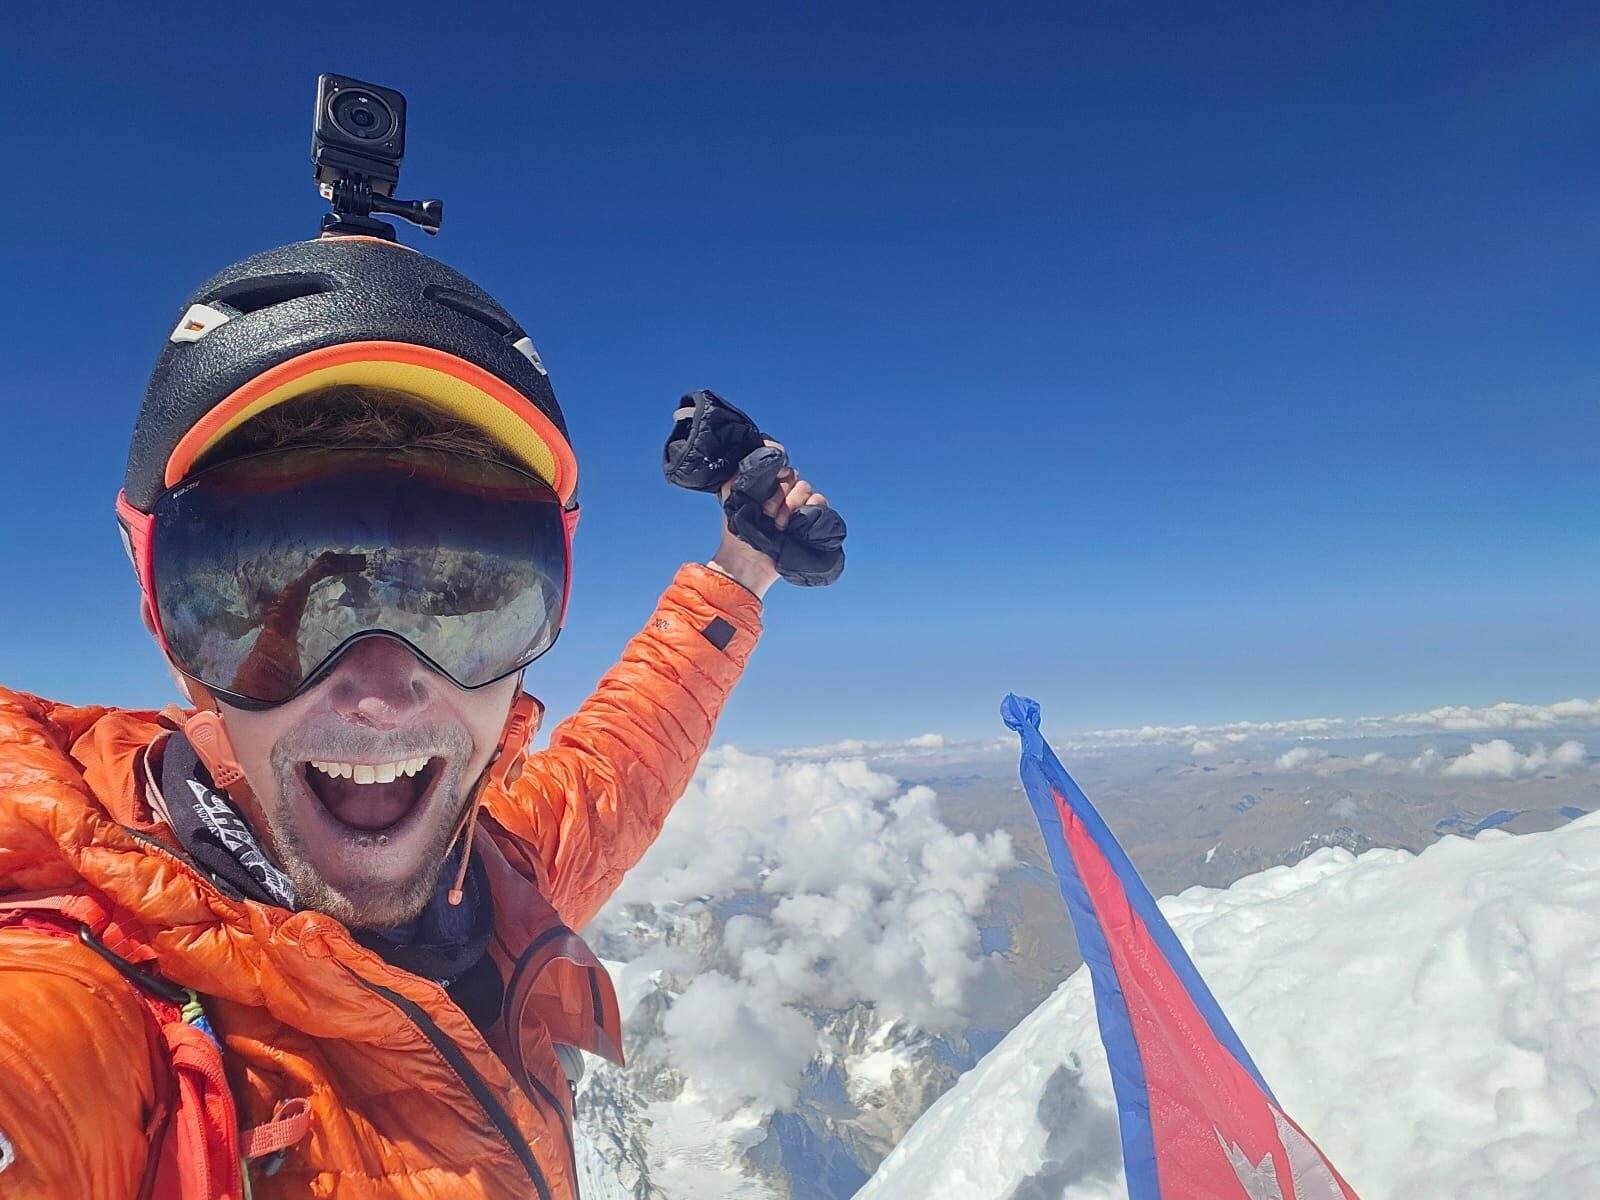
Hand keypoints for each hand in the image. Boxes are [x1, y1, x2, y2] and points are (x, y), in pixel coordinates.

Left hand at [708, 440, 829, 597]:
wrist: (746, 561)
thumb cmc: (736, 531)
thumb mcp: (730, 496)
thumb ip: (738, 473)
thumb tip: (759, 455)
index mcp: (765, 480)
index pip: (778, 456)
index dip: (778, 459)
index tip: (774, 473)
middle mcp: (782, 488)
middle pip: (792, 474)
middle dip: (779, 494)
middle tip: (766, 512)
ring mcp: (797, 503)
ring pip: (805, 487)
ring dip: (791, 505)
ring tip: (778, 525)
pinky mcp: (809, 517)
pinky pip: (820, 501)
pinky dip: (812, 508)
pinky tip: (796, 523)